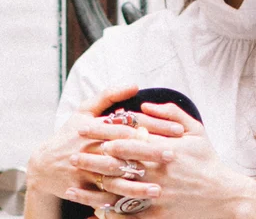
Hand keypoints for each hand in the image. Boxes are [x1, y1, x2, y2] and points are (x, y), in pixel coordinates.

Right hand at [26, 85, 186, 204]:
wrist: (42, 165)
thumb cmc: (70, 134)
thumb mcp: (85, 110)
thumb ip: (109, 95)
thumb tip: (135, 85)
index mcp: (96, 129)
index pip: (129, 127)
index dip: (153, 128)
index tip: (178, 131)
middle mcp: (91, 149)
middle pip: (124, 152)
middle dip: (149, 154)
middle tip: (173, 156)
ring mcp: (85, 171)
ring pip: (114, 179)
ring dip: (136, 186)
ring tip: (158, 189)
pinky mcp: (80, 189)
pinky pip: (101, 197)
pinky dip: (117, 201)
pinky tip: (135, 205)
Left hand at [69, 102, 252, 218]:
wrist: (224, 195)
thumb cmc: (209, 161)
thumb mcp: (197, 132)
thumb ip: (172, 114)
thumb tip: (146, 105)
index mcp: (166, 149)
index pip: (128, 138)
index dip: (104, 133)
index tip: (85, 129)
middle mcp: (158, 172)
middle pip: (117, 164)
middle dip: (92, 160)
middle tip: (72, 156)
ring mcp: (157, 195)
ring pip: (117, 191)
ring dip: (93, 189)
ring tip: (73, 186)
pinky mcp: (158, 214)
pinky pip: (128, 216)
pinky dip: (108, 216)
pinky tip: (93, 212)